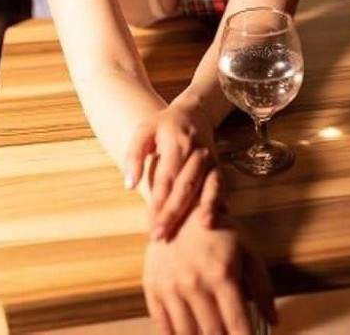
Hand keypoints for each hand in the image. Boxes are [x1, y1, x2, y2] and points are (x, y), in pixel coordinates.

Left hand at [124, 104, 223, 239]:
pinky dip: (217, 203)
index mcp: (177, 143)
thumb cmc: (164, 124)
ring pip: (207, 188)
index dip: (159, 202)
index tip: (150, 223)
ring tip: (198, 232)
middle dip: (174, 213)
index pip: (167, 178)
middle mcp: (197, 153)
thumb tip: (129, 185)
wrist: (194, 112)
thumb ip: (134, 155)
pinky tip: (214, 221)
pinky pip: (220, 187)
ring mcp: (211, 160)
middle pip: (186, 187)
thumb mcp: (144, 131)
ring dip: (202, 211)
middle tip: (161, 236)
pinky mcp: (219, 167)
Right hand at [143, 194, 277, 334]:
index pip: (238, 326)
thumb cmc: (217, 230)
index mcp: (221, 274)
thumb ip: (262, 287)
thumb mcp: (246, 250)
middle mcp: (194, 283)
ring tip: (210, 334)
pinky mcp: (152, 288)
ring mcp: (170, 287)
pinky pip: (164, 327)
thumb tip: (274, 321)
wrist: (179, 208)